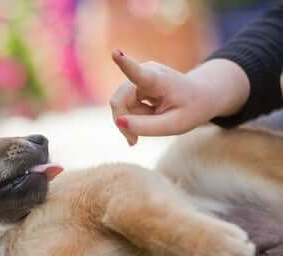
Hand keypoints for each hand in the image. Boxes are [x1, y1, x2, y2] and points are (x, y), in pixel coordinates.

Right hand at [109, 50, 249, 144]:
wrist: (201, 95)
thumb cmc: (190, 109)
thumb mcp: (175, 125)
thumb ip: (146, 127)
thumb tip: (119, 121)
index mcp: (160, 80)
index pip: (139, 73)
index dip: (125, 63)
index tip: (115, 53)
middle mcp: (145, 72)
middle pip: (119, 100)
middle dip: (123, 122)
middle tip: (133, 141)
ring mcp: (138, 75)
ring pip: (120, 105)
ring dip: (129, 120)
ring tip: (149, 124)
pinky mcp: (133, 83)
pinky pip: (122, 105)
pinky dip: (130, 118)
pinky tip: (142, 123)